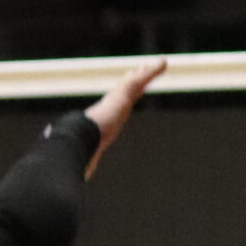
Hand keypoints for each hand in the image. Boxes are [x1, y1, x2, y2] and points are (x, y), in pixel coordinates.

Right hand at [82, 60, 166, 178]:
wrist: (86, 134)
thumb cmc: (85, 146)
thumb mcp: (90, 157)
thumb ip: (88, 166)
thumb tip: (81, 182)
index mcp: (107, 117)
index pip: (115, 105)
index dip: (121, 97)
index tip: (123, 92)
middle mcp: (113, 105)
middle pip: (126, 90)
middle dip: (132, 80)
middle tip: (138, 72)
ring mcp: (120, 97)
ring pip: (136, 82)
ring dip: (146, 73)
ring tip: (155, 65)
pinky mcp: (127, 92)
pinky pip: (145, 78)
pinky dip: (154, 70)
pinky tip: (164, 63)